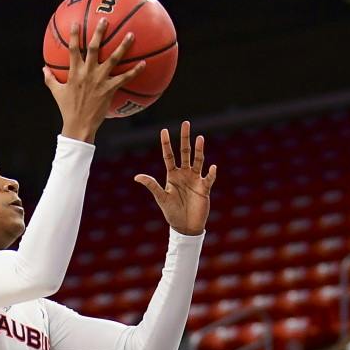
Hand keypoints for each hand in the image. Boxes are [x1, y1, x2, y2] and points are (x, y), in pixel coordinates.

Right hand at [45, 17, 144, 143]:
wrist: (79, 125)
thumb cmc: (67, 109)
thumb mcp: (56, 92)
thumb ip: (50, 78)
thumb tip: (43, 68)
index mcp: (74, 72)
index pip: (72, 49)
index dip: (73, 35)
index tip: (76, 22)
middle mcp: (87, 72)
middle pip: (93, 48)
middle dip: (99, 32)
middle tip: (105, 19)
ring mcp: (99, 80)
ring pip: (113, 59)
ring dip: (122, 46)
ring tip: (131, 35)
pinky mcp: (109, 89)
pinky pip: (124, 78)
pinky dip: (135, 71)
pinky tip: (144, 63)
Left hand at [136, 121, 217, 236]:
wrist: (185, 226)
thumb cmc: (172, 213)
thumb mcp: (161, 198)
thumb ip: (151, 185)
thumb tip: (136, 177)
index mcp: (172, 175)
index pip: (169, 155)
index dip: (166, 143)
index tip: (164, 130)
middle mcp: (184, 174)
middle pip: (185, 152)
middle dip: (185, 138)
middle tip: (185, 123)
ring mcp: (195, 179)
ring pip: (198, 161)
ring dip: (199, 150)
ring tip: (200, 138)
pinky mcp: (204, 188)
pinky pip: (208, 178)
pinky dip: (211, 173)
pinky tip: (212, 167)